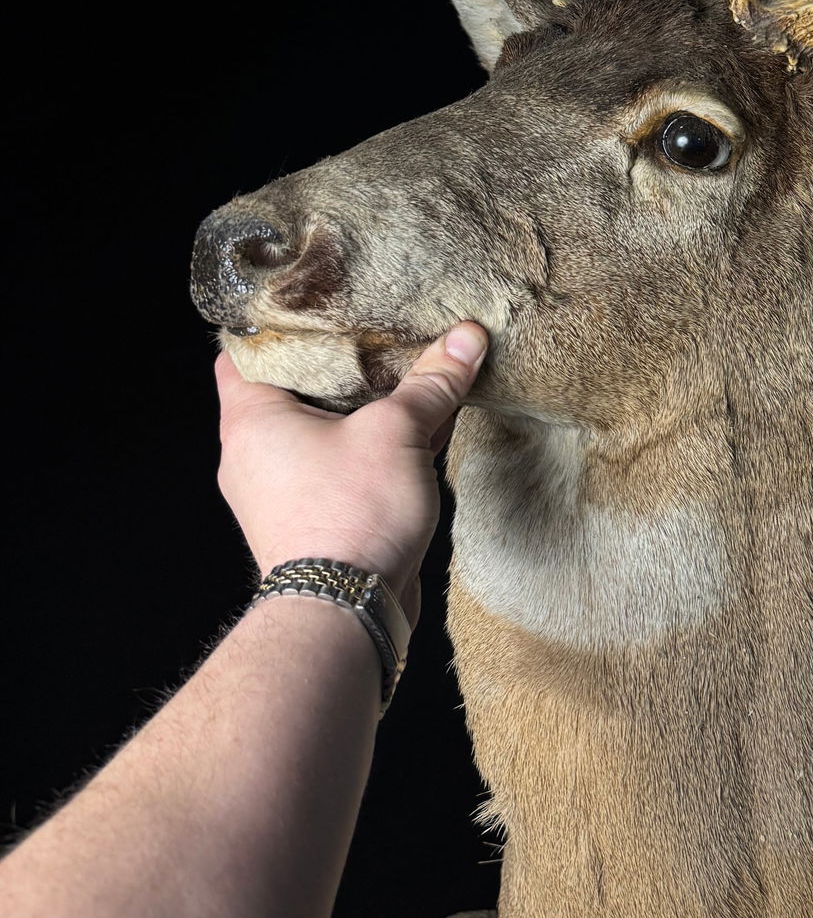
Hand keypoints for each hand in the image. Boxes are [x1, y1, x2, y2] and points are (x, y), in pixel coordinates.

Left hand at [214, 324, 486, 626]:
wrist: (345, 612)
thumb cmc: (350, 517)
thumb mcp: (397, 433)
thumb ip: (431, 383)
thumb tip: (466, 336)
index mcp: (251, 419)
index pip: (242, 352)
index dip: (273, 324)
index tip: (312, 305)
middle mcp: (252, 456)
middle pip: (286, 392)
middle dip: (330, 368)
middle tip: (369, 336)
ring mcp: (278, 495)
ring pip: (316, 435)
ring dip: (354, 414)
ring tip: (399, 384)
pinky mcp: (308, 524)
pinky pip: (334, 472)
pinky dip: (365, 453)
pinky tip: (413, 439)